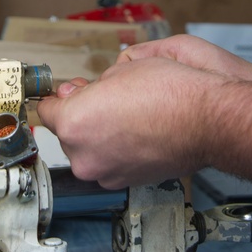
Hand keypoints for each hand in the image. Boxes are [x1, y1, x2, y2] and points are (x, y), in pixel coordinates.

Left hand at [36, 34, 251, 188]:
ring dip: (101, 133)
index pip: (46, 111)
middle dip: (83, 114)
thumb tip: (78, 94)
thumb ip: (88, 87)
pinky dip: (119, 148)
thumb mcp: (120, 70)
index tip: (66, 93)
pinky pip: (111, 161)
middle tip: (108, 98)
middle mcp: (84, 155)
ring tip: (129, 114)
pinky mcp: (126, 181)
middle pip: (68, 131)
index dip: (59, 97)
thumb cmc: (169, 92)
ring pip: (90, 148)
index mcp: (74, 123)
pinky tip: (140, 130)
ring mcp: (105, 172)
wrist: (206, 120)